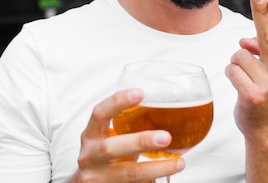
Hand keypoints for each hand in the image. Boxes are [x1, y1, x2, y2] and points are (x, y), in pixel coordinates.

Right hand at [70, 89, 184, 182]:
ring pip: (129, 174)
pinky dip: (153, 180)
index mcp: (91, 134)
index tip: (140, 93)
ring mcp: (97, 177)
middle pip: (111, 148)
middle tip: (165, 137)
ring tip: (178, 163)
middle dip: (140, 141)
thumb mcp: (110, 136)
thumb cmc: (106, 153)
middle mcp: (90, 156)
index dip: (117, 102)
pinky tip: (168, 174)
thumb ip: (128, 124)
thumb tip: (169, 108)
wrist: (90, 181)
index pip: (99, 114)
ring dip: (156, 168)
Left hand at [225, 0, 267, 135]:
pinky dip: (231, 74)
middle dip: (261, 10)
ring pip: (240, 53)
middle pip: (267, 34)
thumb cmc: (266, 93)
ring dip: (237, 62)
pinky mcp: (252, 94)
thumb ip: (262, 51)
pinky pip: (231, 69)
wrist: (266, 128)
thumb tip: (244, 40)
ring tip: (246, 77)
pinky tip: (239, 85)